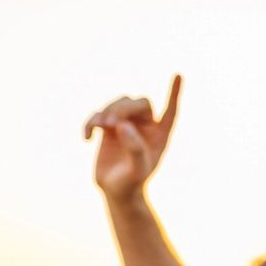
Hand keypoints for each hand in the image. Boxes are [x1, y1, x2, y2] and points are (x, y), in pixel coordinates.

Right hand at [83, 75, 181, 201]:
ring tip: (97, 126)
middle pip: (137, 102)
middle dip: (122, 108)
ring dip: (106, 111)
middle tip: (109, 122)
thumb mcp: (137, 169)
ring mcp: (127, 124)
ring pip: (118, 103)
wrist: (116, 191)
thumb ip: (135, 148)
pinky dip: (91, 122)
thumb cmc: (132, 182)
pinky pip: (99, 114)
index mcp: (160, 135)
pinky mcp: (109, 128)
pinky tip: (86, 137)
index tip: (178, 74)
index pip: (171, 111)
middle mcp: (146, 126)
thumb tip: (124, 126)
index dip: (174, 93)